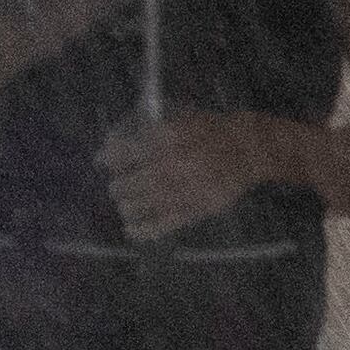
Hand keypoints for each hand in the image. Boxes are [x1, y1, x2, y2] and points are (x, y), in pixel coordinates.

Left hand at [100, 109, 292, 240]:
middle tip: (116, 187)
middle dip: (118, 186)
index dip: (108, 158)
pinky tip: (130, 230)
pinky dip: (143, 230)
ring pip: (141, 205)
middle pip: (129, 183)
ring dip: (127, 206)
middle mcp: (172, 165)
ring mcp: (184, 190)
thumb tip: (116, 145)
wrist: (249, 149)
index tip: (101, 161)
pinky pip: (163, 224)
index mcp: (168, 138)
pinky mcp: (195, 209)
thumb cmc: (212, 130)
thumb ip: (151, 132)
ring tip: (125, 204)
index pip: (125, 152)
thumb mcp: (181, 119)